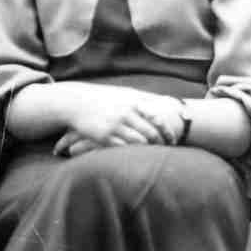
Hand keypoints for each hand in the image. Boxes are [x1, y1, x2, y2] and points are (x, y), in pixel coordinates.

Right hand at [52, 86, 182, 155]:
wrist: (76, 102)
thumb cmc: (103, 98)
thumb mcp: (123, 94)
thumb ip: (142, 99)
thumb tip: (165, 100)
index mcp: (132, 101)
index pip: (157, 117)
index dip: (168, 130)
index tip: (174, 139)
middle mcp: (126, 113)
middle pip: (150, 132)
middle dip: (161, 144)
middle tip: (167, 152)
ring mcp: (115, 125)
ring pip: (139, 142)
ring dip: (148, 150)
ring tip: (155, 157)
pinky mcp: (104, 136)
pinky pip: (123, 148)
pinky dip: (132, 153)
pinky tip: (136, 157)